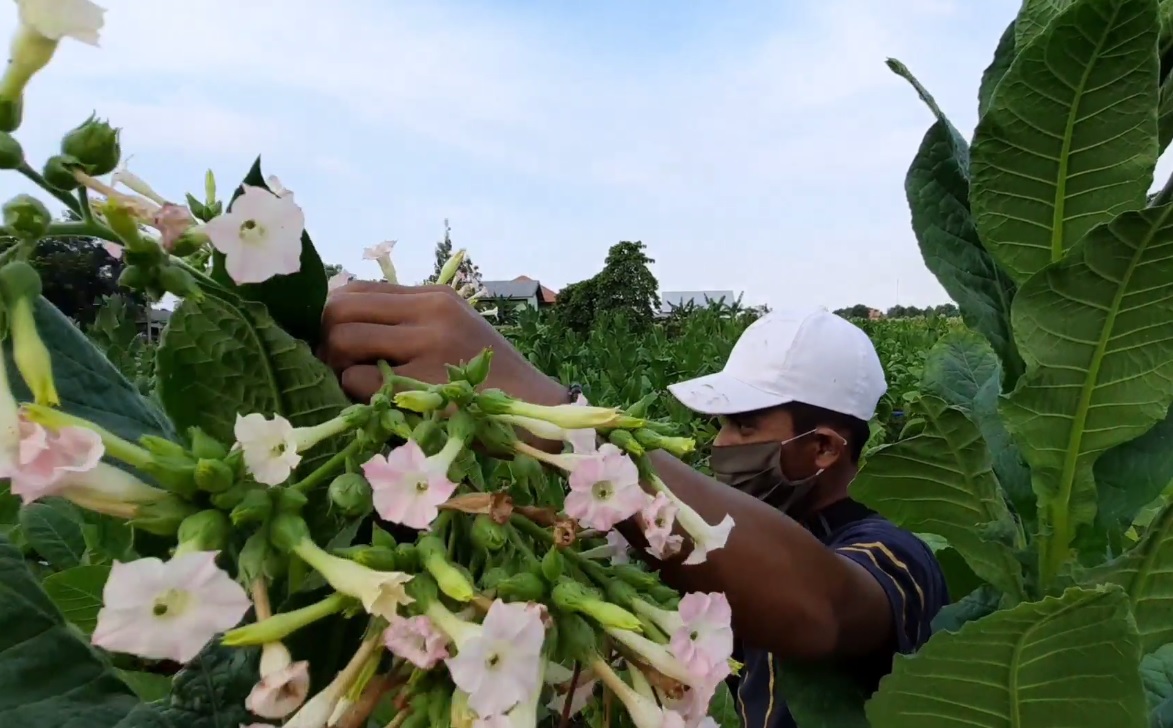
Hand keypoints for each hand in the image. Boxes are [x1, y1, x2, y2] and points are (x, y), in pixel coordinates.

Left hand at [319, 282, 567, 406]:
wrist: (536, 408)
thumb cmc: (490, 378)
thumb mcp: (453, 331)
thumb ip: (406, 322)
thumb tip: (338, 324)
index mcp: (435, 296)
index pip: (357, 288)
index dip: (332, 315)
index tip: (334, 342)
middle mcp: (430, 311)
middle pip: (340, 309)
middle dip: (325, 338)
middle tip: (335, 366)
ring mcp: (428, 344)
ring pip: (344, 339)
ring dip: (338, 366)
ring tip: (357, 384)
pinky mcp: (424, 382)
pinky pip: (360, 380)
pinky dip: (357, 394)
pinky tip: (380, 403)